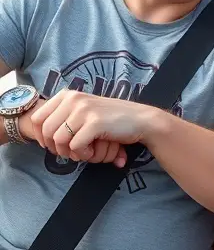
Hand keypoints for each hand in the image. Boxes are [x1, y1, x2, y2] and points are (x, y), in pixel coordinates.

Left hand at [29, 92, 154, 168]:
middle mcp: (74, 99)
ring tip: (83, 151)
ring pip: (58, 140)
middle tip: (70, 152)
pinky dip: (82, 154)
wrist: (140, 119)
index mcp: (68, 95)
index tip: (52, 145)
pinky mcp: (94, 123)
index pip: (37, 118)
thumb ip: (62, 117)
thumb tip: (37, 135)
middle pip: (45, 132)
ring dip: (69, 152)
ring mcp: (84, 110)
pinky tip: (92, 150)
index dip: (40, 137)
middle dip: (55, 148)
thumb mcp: (83, 111)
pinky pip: (75, 146)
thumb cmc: (110, 119)